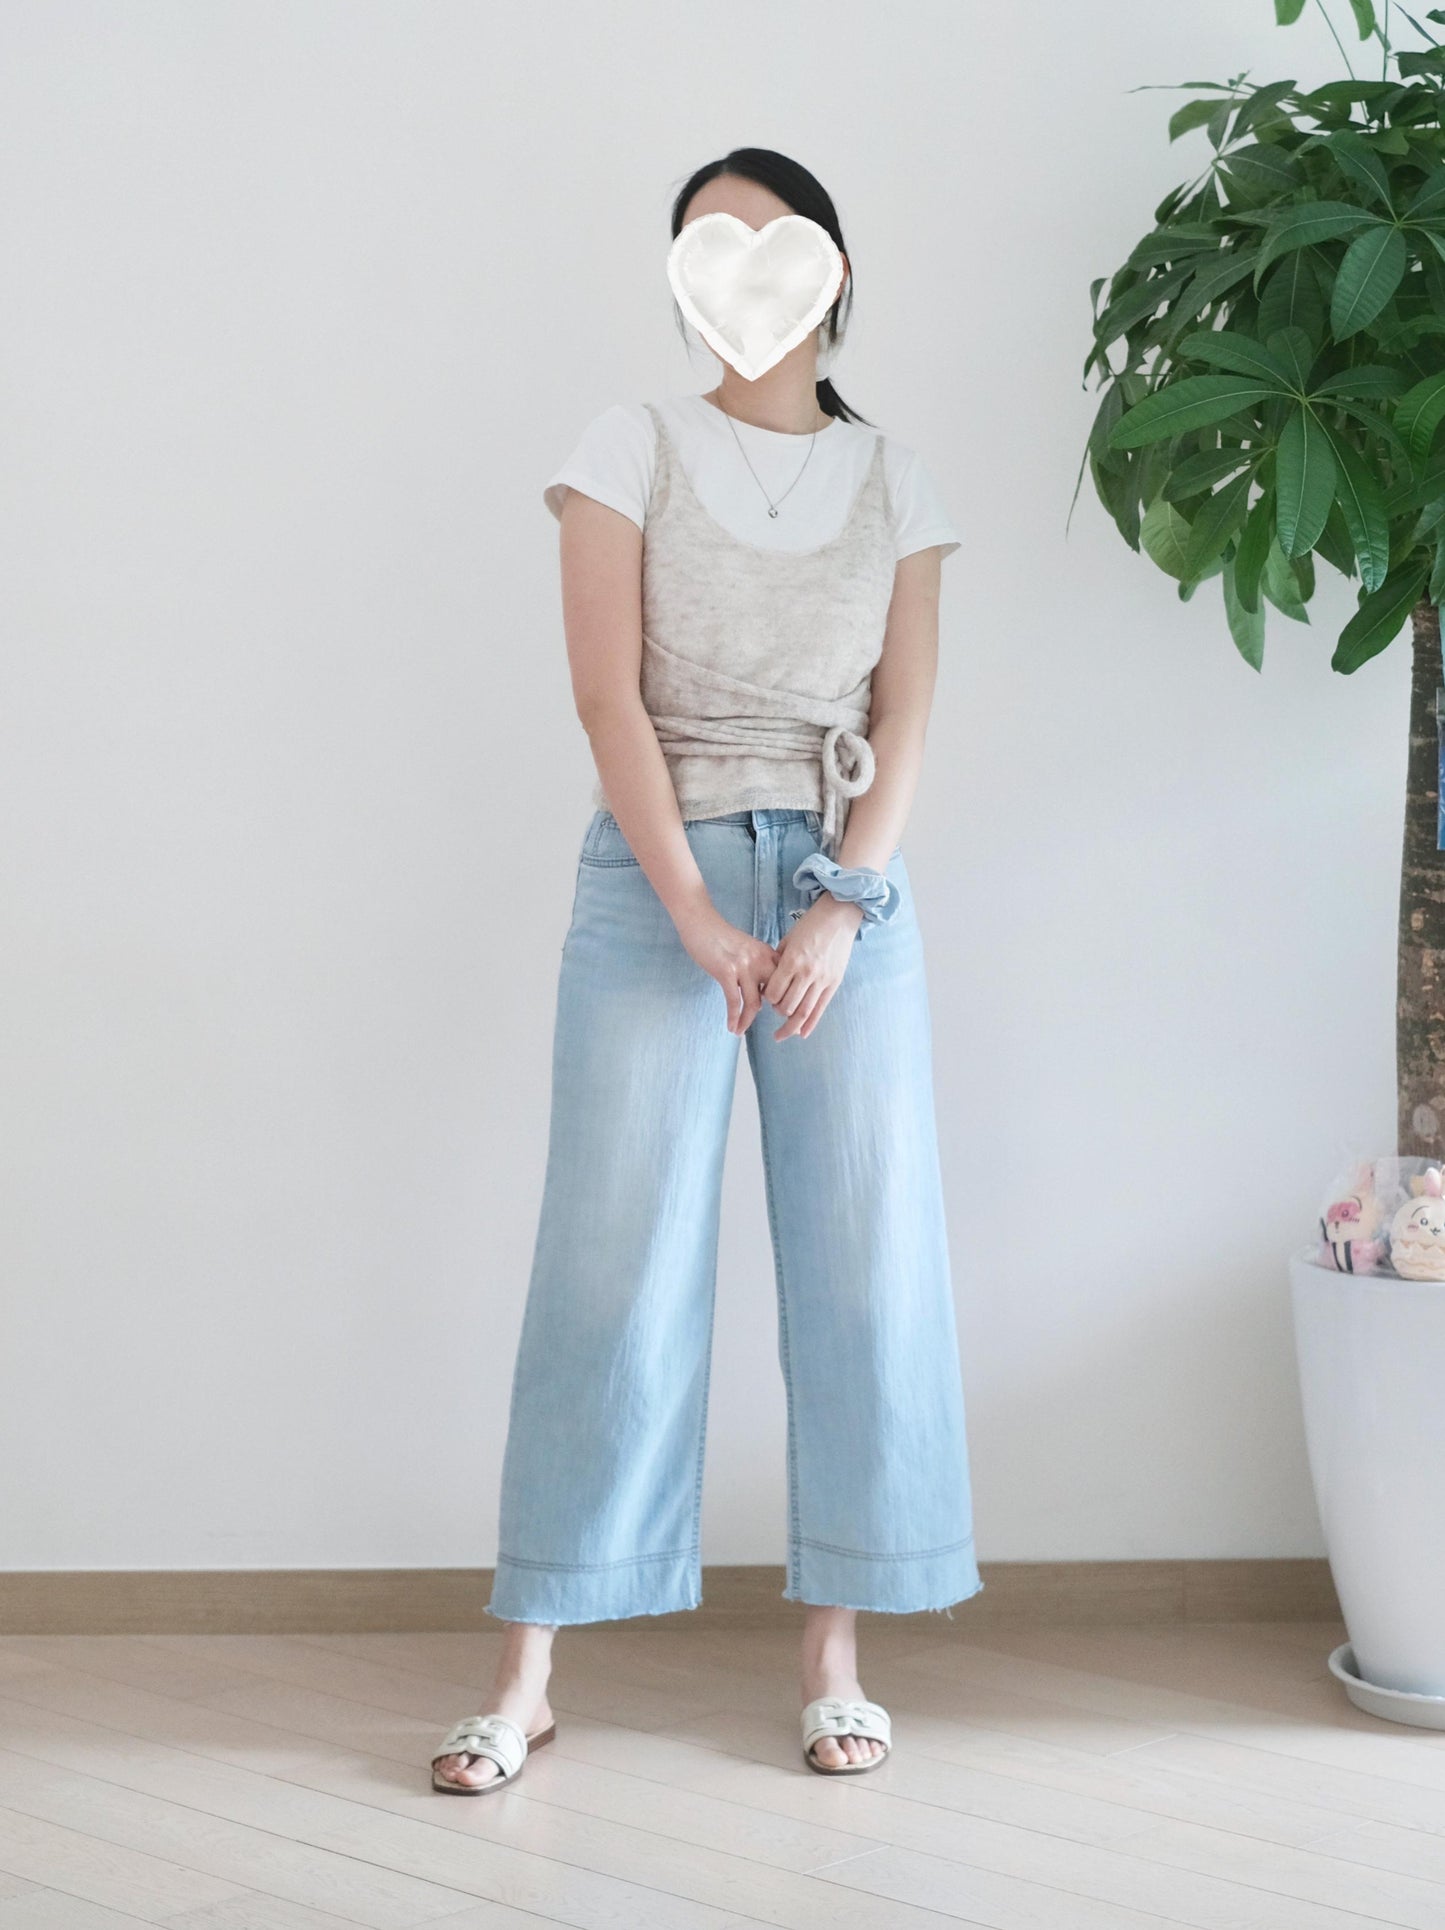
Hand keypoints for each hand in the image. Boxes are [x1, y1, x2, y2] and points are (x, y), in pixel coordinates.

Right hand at [674, 904, 780, 1033]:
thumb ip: (758, 968)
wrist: (700, 923)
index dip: (786, 1000)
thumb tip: (762, 996)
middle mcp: (760, 960)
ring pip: (754, 1003)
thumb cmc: (721, 937)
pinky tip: (731, 1027)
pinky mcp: (726, 972)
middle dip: (776, 1013)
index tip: (782, 1014)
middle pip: (777, 994)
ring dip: (747, 1021)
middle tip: (771, 1027)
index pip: (786, 981)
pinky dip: (734, 1018)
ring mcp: (744, 966)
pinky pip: (734, 1001)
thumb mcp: (748, 949)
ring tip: (740, 1031)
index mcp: (767, 954)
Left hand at [762, 896, 863, 1039]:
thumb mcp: (788, 940)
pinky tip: (801, 1034)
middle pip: (787, 1006)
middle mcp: (807, 973)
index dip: (767, 998)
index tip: (766, 996)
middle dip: (777, 1011)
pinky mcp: (834, 982)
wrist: (839, 916)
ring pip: (803, 1012)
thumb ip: (779, 962)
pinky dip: (810, 1024)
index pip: (773, 992)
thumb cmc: (810, 925)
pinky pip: (820, 1009)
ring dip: (790, 1027)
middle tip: (775, 1008)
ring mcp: (823, 979)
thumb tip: (770, 982)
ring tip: (781, 1034)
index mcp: (792, 961)